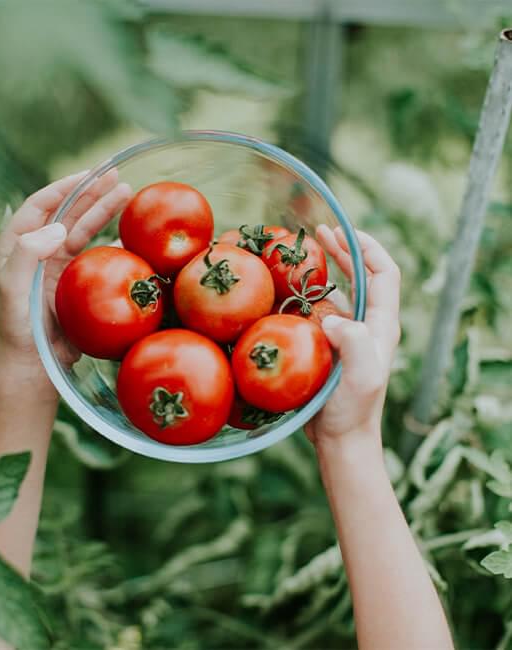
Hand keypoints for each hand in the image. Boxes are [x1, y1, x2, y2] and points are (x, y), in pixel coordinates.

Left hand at [0, 169, 132, 371]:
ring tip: (127, 193)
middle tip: (116, 176)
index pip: (40, 206)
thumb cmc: (18, 330)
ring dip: (104, 211)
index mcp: (16, 245)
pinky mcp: (76, 282)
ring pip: (84, 230)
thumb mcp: (12, 290)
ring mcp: (58, 266)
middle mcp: (37, 250)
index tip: (88, 174)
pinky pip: (96, 255)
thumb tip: (57, 227)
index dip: (64, 187)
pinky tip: (129, 234)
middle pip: (67, 212)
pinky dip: (113, 243)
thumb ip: (27, 254)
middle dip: (91, 192)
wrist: (34, 366)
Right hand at [304, 225, 400, 447]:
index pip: (384, 274)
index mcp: (381, 325)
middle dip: (344, 250)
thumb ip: (355, 342)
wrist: (341, 438)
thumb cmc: (352, 409)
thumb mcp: (361, 376)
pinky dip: (309, 294)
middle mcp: (369, 325)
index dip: (368, 248)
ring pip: (342, 291)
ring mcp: (350, 335)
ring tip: (303, 254)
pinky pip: (322, 310)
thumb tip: (332, 317)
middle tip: (318, 232)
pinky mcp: (331, 346)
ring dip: (327, 269)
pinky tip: (289, 292)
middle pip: (363, 275)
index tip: (342, 232)